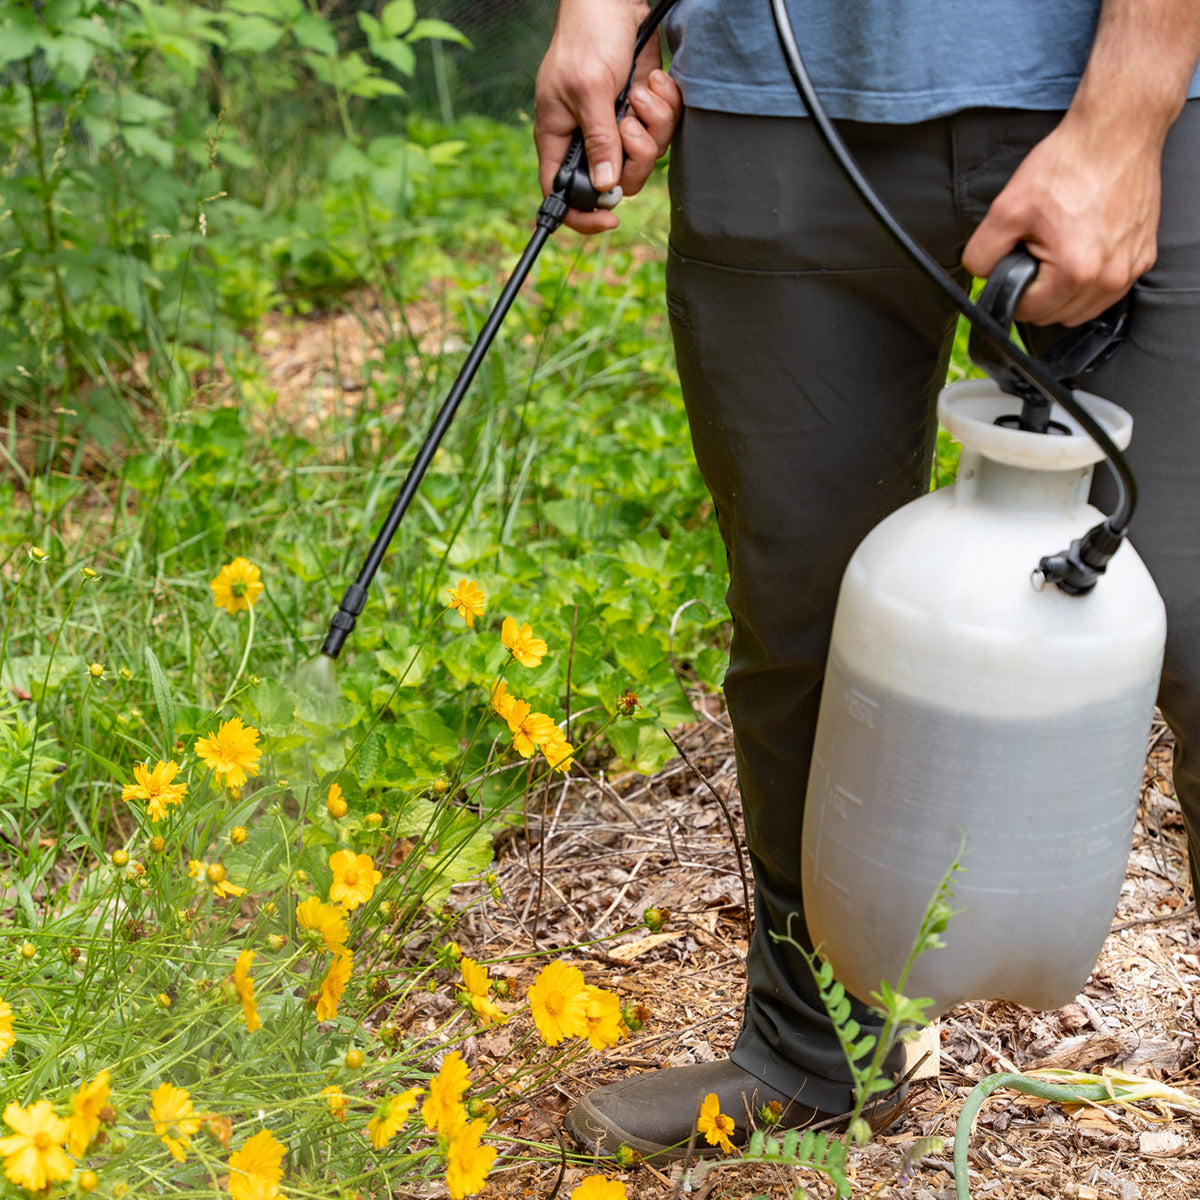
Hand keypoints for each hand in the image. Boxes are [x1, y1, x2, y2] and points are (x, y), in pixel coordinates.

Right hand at [534, 0, 682, 233]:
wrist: (614, 2)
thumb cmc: (587, 39)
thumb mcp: (589, 90)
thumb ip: (599, 139)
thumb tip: (604, 186)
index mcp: (561, 141)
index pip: (562, 196)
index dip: (583, 217)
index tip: (610, 220)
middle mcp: (590, 140)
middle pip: (619, 184)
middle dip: (635, 158)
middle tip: (631, 126)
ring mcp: (618, 127)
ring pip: (646, 157)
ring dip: (653, 124)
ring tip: (641, 93)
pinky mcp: (642, 112)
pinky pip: (663, 130)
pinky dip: (665, 107)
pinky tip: (654, 82)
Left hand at [962, 113, 1162, 326]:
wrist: (1117, 132)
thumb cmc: (1068, 164)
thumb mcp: (1006, 209)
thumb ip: (982, 254)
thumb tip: (981, 276)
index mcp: (1074, 271)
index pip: (1027, 312)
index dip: (1010, 291)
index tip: (1013, 265)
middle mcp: (1108, 277)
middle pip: (1055, 315)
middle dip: (1037, 292)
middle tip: (1035, 252)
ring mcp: (1130, 268)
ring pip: (1081, 310)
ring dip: (1063, 293)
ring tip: (1057, 251)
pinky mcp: (1143, 256)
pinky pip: (1107, 291)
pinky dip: (1089, 281)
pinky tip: (1081, 250)